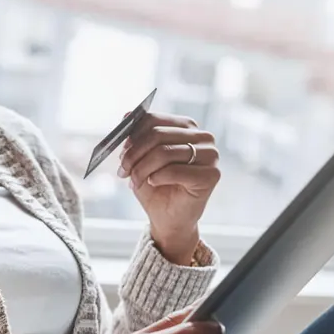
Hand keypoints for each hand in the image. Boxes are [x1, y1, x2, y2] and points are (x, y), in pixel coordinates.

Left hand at [119, 112, 220, 263]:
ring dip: (142, 168)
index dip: (132, 135)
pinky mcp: (212, 175)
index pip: (154, 120)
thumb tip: (126, 114)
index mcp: (186, 127)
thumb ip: (136, 136)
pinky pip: (175, 170)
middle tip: (123, 169)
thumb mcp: (140, 159)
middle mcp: (203, 137)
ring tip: (134, 181)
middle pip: (158, 135)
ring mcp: (211, 155)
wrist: (168, 219)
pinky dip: (156, 178)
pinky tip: (152, 183)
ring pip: (164, 152)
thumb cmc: (155, 186)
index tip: (120, 151)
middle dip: (134, 154)